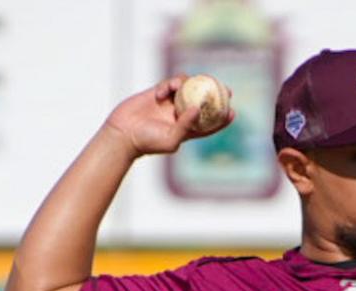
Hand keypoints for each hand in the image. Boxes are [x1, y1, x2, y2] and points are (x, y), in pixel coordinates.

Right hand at [101, 77, 235, 156]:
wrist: (123, 133)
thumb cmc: (147, 142)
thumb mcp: (171, 140)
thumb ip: (186, 125)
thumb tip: (198, 108)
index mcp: (187, 130)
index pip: (209, 124)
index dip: (222, 119)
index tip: (232, 113)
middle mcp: (180, 115)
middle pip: (203, 102)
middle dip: (216, 95)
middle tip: (227, 90)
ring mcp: (170, 103)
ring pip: (188, 88)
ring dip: (189, 85)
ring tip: (180, 88)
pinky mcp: (158, 93)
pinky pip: (170, 83)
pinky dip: (169, 84)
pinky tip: (163, 92)